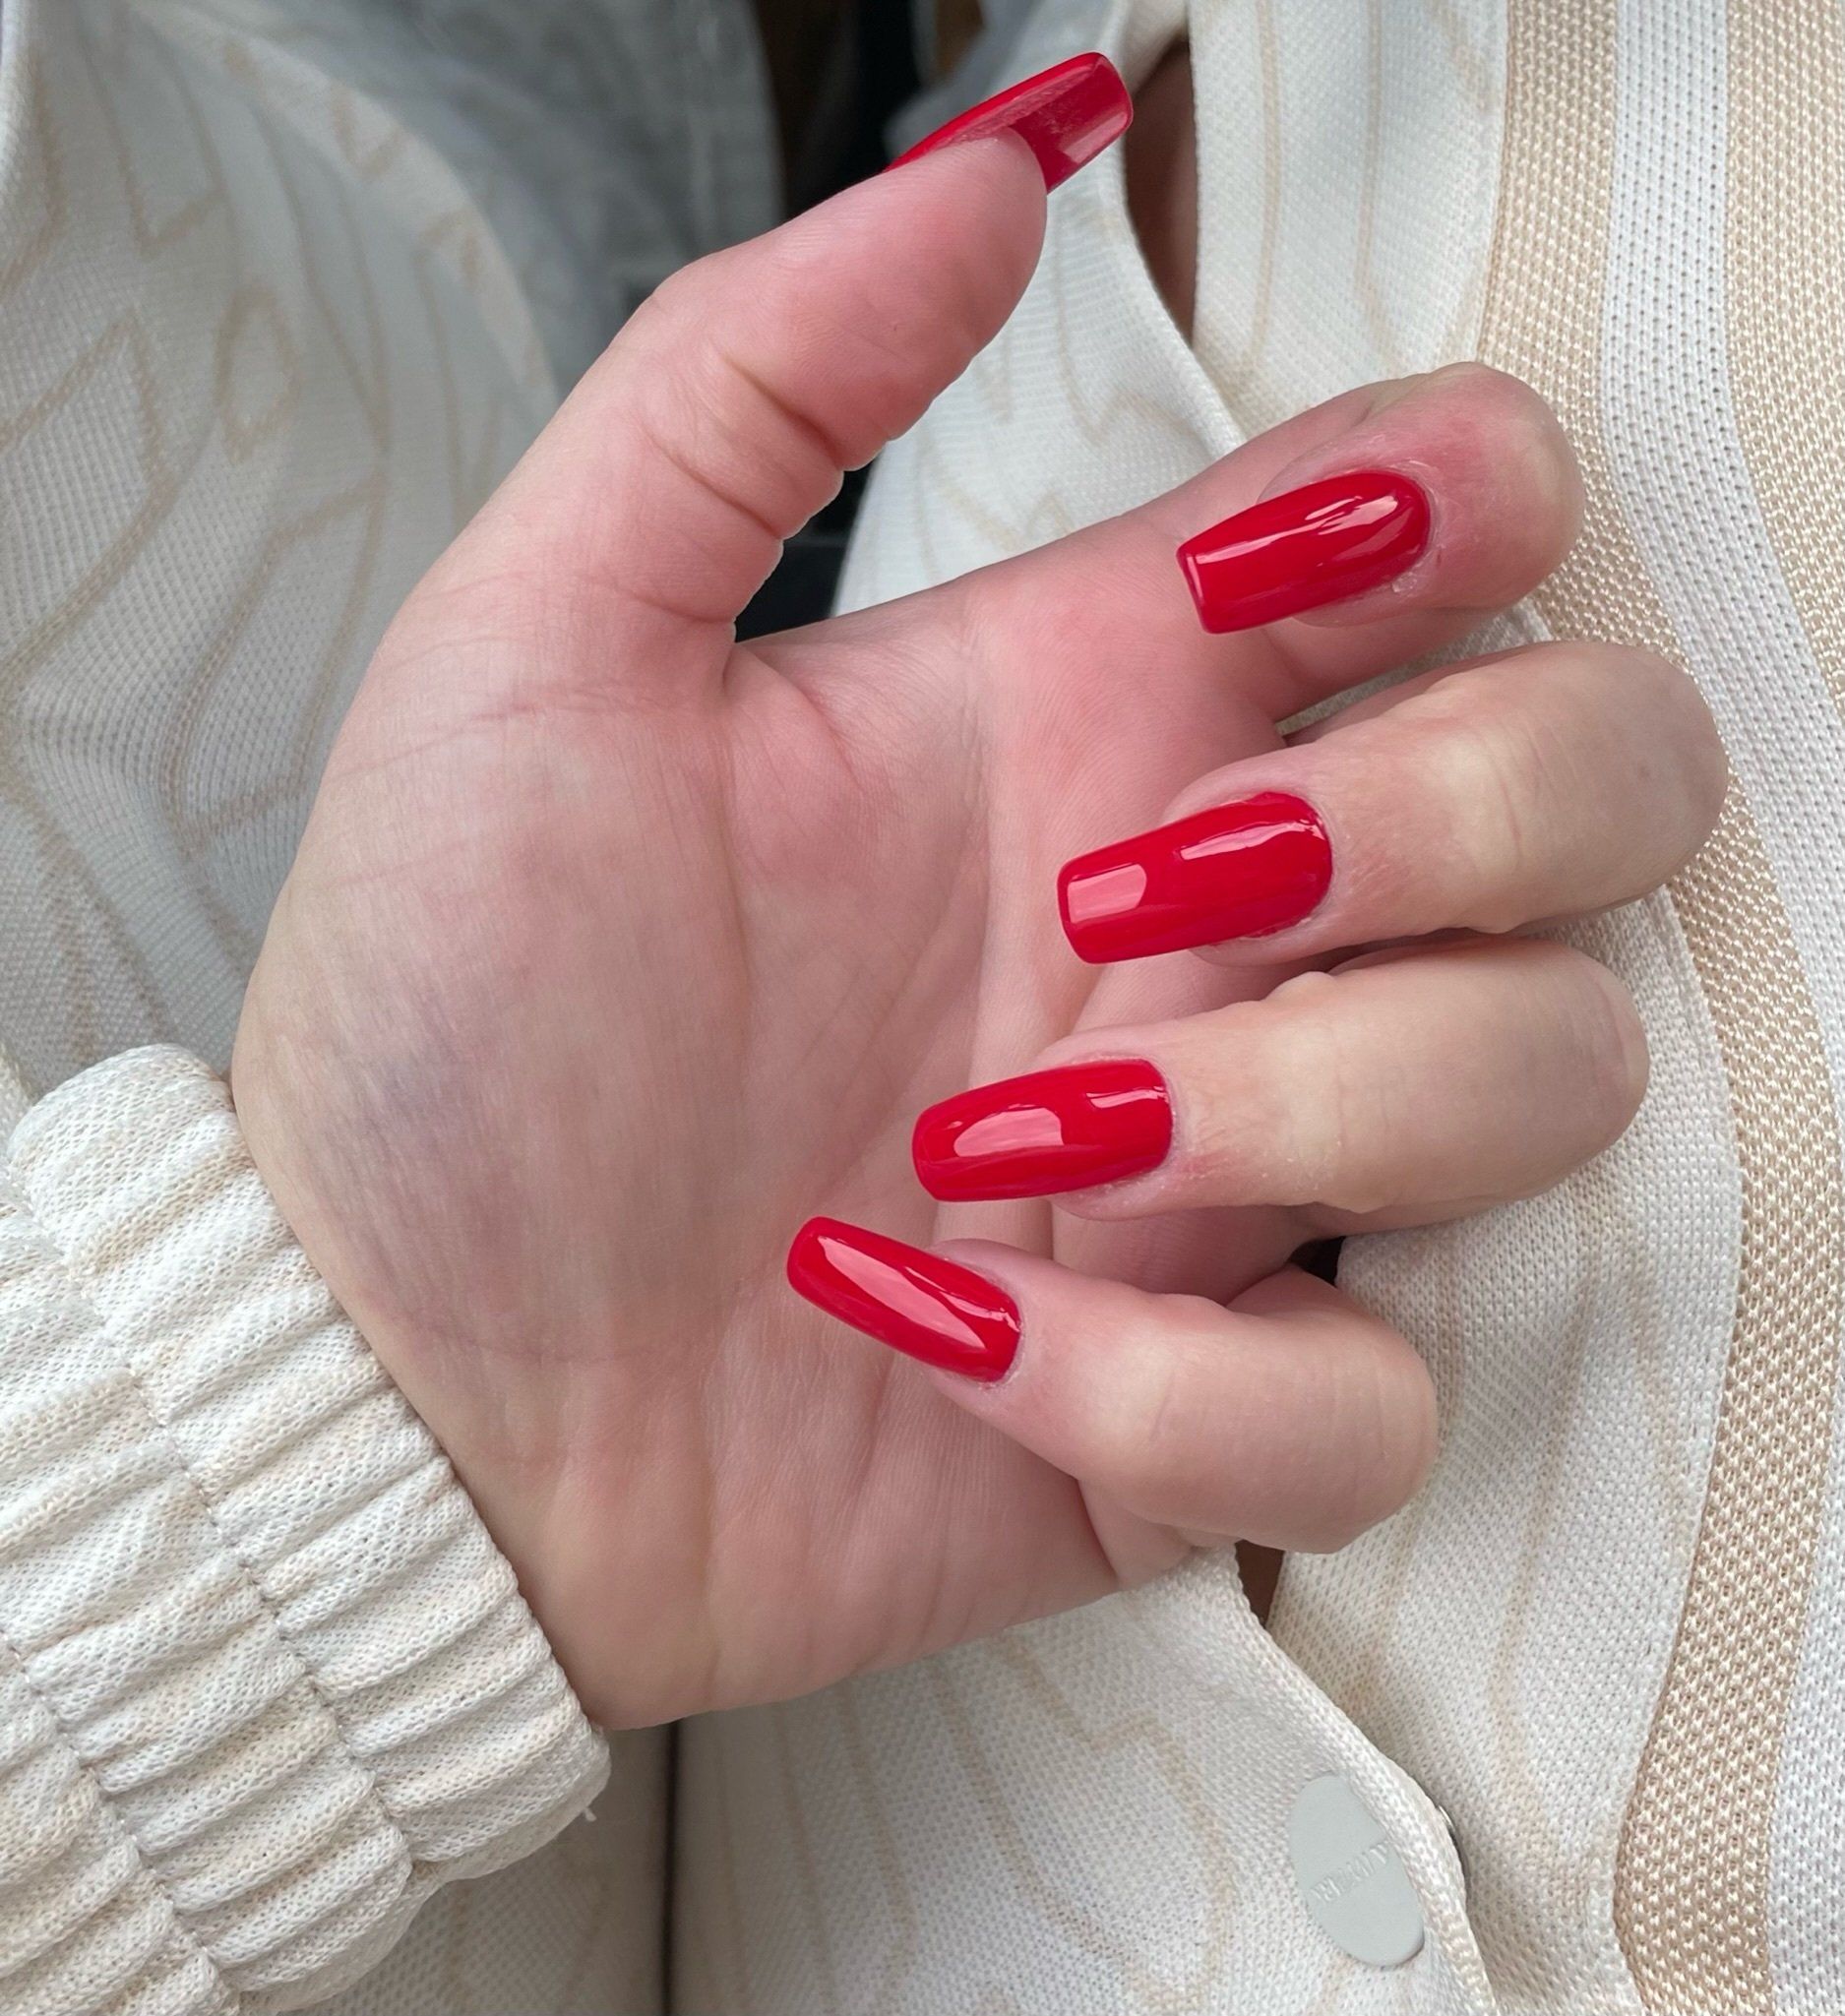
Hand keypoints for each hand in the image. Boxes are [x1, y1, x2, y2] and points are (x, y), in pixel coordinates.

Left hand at [233, 126, 1723, 1726]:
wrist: (404, 1384)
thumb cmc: (452, 1024)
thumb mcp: (541, 651)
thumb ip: (752, 377)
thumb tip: (999, 167)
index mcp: (1094, 712)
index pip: (1451, 523)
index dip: (1467, 495)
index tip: (1292, 564)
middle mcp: (1215, 926)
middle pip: (1607, 785)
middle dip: (1460, 808)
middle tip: (1161, 875)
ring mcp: (1232, 1175)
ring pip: (1547, 1082)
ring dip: (1307, 1105)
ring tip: (1009, 1127)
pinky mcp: (1201, 1408)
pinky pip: (1368, 1405)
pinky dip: (1179, 1389)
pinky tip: (950, 1336)